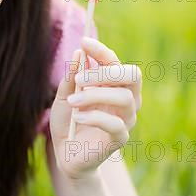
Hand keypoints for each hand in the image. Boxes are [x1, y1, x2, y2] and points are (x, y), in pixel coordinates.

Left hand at [49, 37, 141, 179]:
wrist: (66, 153)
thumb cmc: (68, 121)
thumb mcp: (63, 97)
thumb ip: (71, 77)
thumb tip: (78, 52)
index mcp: (112, 85)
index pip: (115, 62)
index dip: (102, 51)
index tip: (84, 42)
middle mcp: (124, 99)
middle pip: (132, 75)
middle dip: (106, 72)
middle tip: (80, 78)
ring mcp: (125, 119)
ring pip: (125, 98)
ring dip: (95, 95)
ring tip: (72, 101)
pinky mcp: (120, 138)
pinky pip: (116, 124)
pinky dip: (95, 117)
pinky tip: (77, 118)